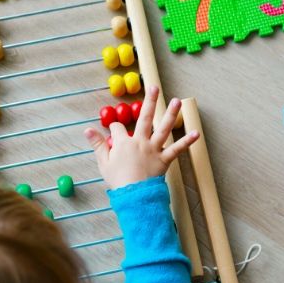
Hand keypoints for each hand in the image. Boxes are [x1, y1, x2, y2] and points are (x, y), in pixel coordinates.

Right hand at [84, 86, 198, 188]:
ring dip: (171, 114)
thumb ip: (97, 144)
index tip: (114, 131)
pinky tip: (196, 133)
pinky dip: (187, 141)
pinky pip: (177, 149)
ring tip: (177, 101)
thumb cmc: (117, 180)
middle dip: (149, 101)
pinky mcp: (164, 159)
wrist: (134, 195)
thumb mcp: (103, 163)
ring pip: (163, 128)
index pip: (118, 128)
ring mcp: (154, 149)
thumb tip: (87, 130)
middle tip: (154, 87)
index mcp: (124, 142)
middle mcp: (140, 141)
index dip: (114, 128)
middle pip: (145, 117)